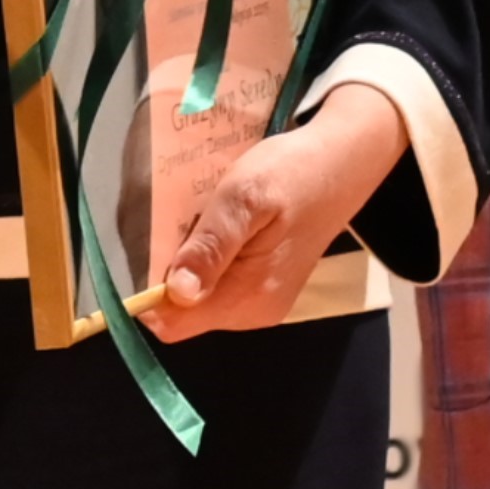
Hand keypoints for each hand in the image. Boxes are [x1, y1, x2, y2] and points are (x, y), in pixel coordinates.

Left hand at [136, 87, 402, 337]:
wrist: (342, 164)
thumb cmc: (292, 173)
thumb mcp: (245, 197)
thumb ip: (212, 245)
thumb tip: (177, 292)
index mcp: (248, 295)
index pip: (173, 324)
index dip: (147, 296)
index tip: (146, 252)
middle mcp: (253, 312)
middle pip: (182, 311)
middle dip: (171, 271)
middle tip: (189, 221)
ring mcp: (261, 303)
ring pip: (197, 298)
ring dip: (190, 262)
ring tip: (208, 218)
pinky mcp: (264, 289)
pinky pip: (217, 286)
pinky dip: (208, 259)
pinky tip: (223, 228)